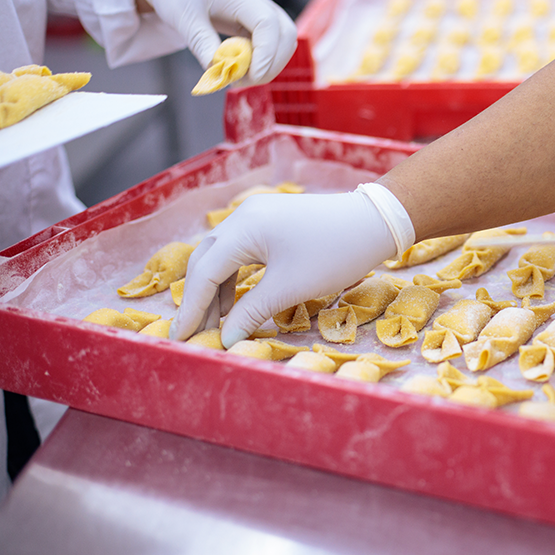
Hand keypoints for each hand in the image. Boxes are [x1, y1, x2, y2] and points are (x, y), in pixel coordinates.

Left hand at [133, 0, 296, 84]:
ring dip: (270, 66)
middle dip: (272, 65)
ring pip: (283, 42)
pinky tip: (241, 70)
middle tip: (243, 82)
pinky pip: (271, 45)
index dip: (265, 54)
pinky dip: (262, 62)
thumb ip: (202, 43)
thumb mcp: (183, 16)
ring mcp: (259, 12)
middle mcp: (257, 2)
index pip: (267, 24)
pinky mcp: (254, 23)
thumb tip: (218, 73)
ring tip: (240, 78)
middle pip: (285, 35)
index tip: (251, 76)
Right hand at [171, 186, 412, 346]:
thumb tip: (225, 339)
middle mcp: (243, 216)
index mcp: (243, 228)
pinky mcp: (273, 221)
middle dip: (198, 300)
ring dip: (217, 291)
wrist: (376, 222)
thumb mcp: (291, 289)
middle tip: (193, 335)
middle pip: (207, 261)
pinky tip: (238, 303)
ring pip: (223, 257)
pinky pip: (242, 252)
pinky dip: (236, 278)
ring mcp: (258, 216)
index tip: (178, 337)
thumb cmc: (335, 253)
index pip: (204, 273)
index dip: (190, 308)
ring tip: (217, 325)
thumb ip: (251, 313)